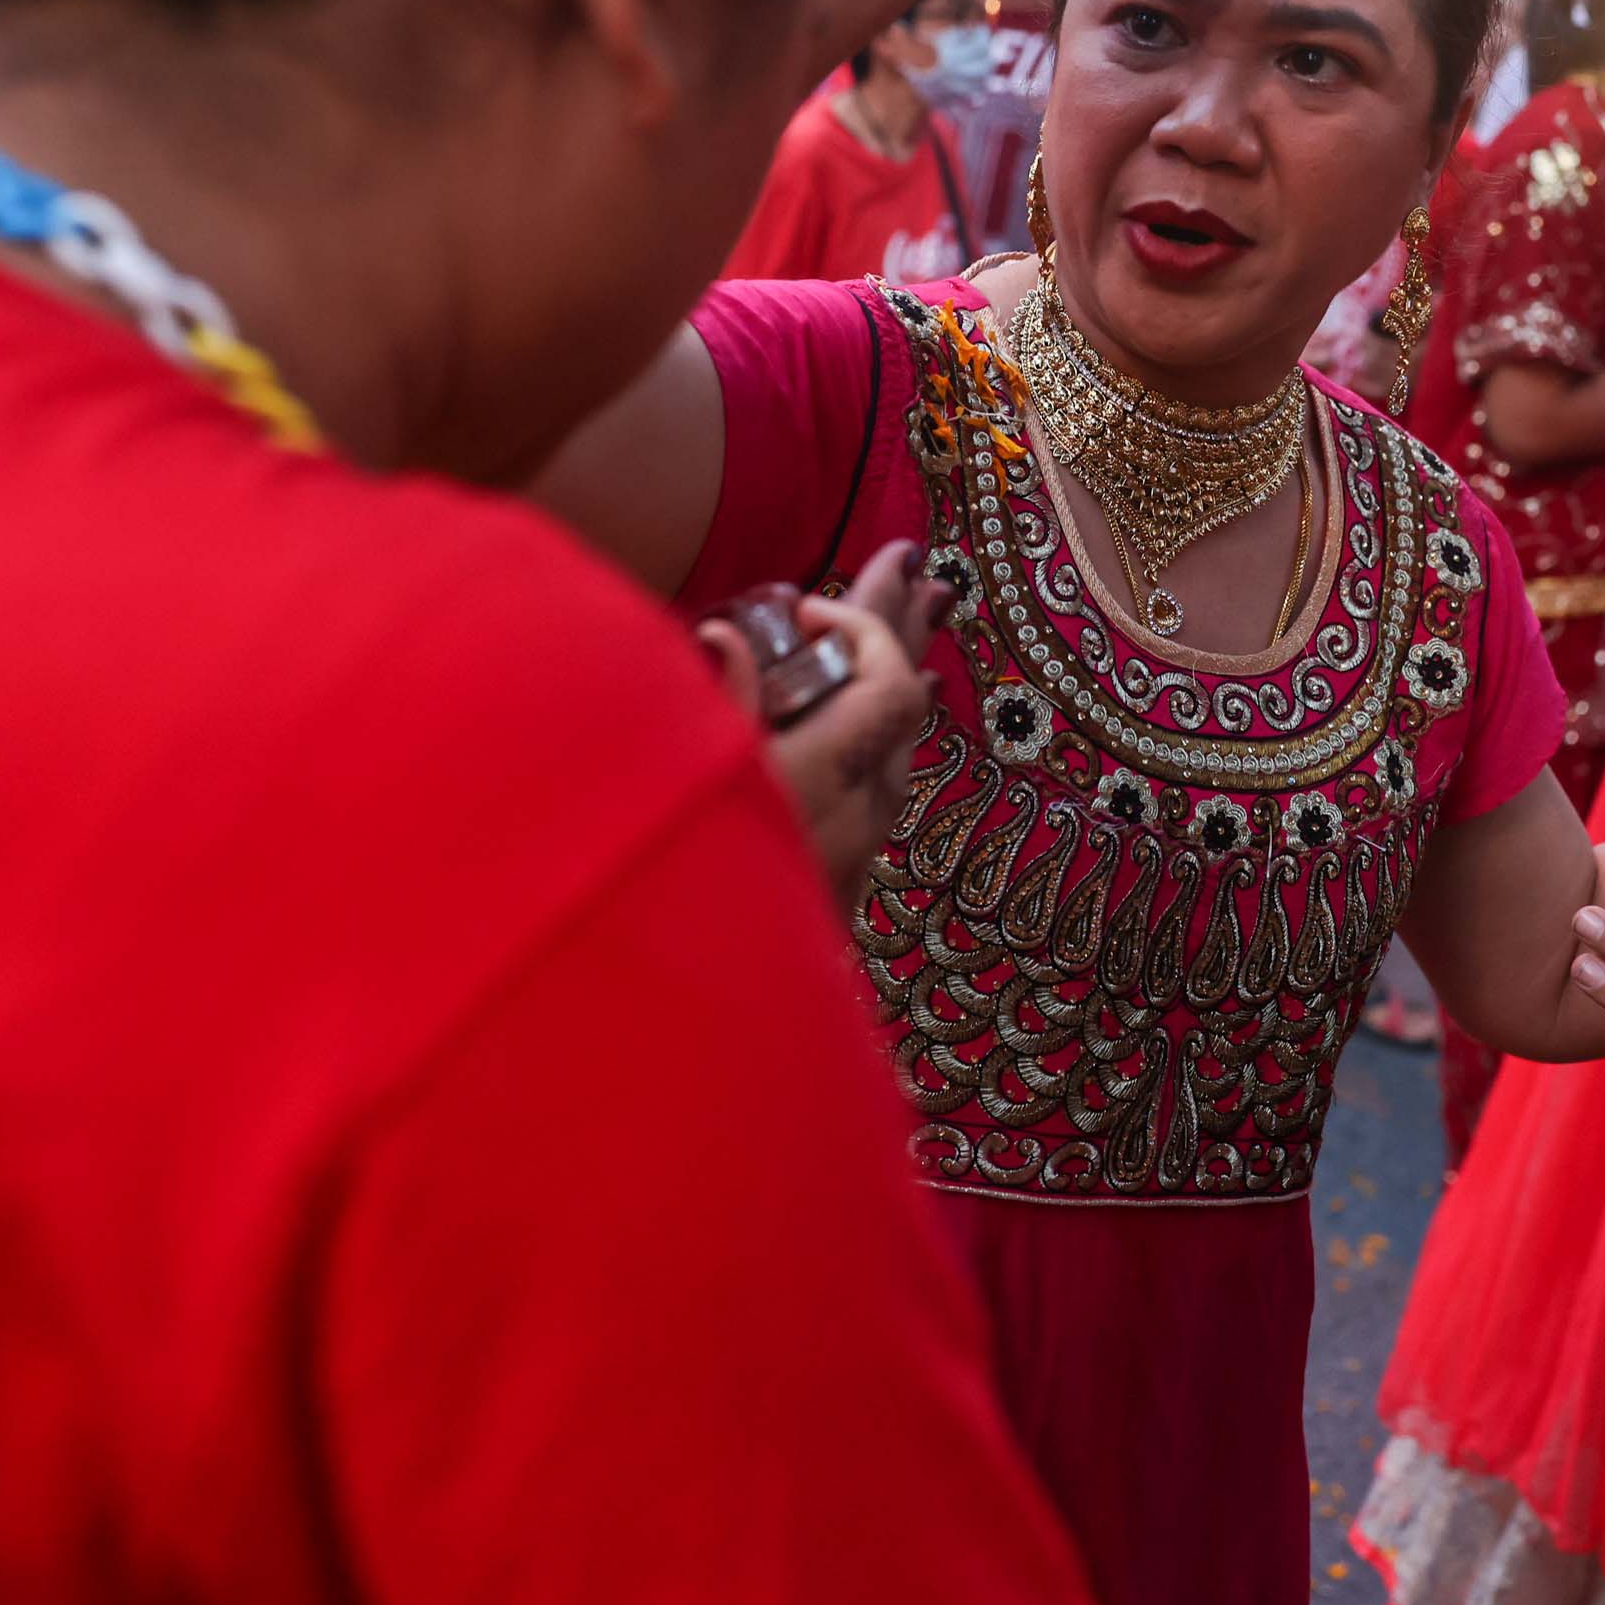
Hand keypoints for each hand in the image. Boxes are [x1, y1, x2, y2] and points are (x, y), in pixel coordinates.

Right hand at [701, 540, 950, 912]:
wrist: (699, 1038)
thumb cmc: (681, 904)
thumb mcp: (690, 792)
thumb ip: (713, 712)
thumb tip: (724, 635)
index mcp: (820, 787)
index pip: (886, 686)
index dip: (861, 628)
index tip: (806, 603)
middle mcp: (855, 821)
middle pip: (904, 705)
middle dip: (901, 626)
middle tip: (922, 567)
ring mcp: (853, 858)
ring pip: (898, 748)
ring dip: (896, 675)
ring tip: (917, 617)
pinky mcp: (838, 889)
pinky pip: (879, 787)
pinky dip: (878, 733)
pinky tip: (881, 719)